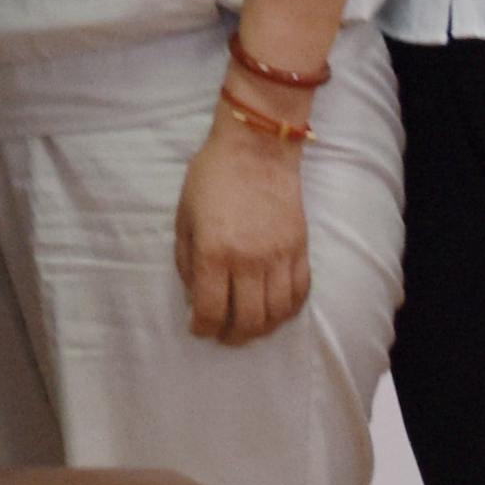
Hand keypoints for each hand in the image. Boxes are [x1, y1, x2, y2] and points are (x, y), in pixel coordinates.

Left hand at [176, 113, 315, 346]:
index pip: (212, 309)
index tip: (199, 329)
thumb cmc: (211, 178)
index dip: (203, 328)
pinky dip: (288, 310)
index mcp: (214, 252)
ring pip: (277, 313)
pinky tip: (276, 311)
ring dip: (262, 328)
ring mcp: (279, 257)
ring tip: (249, 327)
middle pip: (248, 320)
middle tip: (224, 335)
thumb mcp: (184, 216)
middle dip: (233, 336)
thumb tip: (194, 295)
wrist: (257, 149)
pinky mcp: (300, 249)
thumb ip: (186, 259)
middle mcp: (249, 261)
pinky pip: (300, 293)